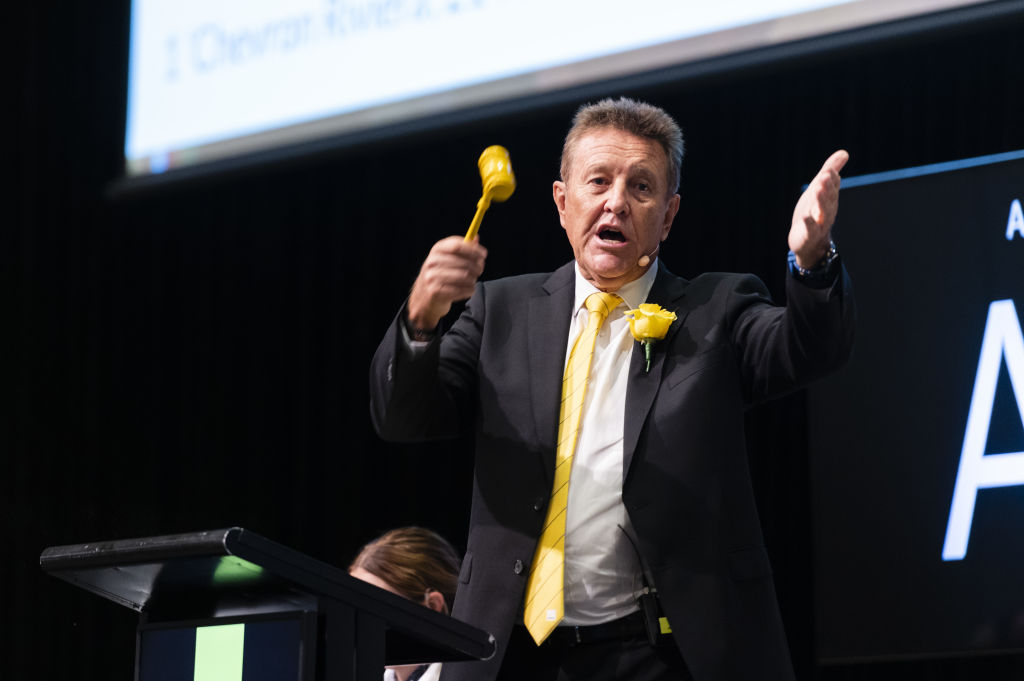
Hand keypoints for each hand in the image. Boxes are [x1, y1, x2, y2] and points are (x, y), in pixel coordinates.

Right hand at [407, 236, 487, 330]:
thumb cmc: (441, 274)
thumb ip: (462, 248)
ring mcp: (432, 277)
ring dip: (473, 279)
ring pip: (465, 277)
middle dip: (477, 266)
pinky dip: (469, 290)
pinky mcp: (435, 292)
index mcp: (437, 250)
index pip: (457, 246)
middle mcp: (432, 262)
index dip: (474, 250)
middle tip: (480, 270)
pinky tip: (468, 289)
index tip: (484, 255)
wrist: (424, 297)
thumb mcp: (448, 258)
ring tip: (472, 280)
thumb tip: (476, 237)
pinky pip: (461, 290)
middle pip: (464, 262)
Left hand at [788, 150, 848, 268]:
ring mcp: (819, 223)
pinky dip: (809, 223)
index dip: (831, 178)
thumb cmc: (814, 211)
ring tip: (816, 190)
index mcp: (830, 198)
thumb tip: (844, 153)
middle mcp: (827, 210)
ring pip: (822, 211)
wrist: (809, 242)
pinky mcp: (809, 235)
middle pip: (829, 197)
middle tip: (824, 175)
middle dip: (827, 187)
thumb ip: (831, 171)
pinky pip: (810, 229)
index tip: (829, 169)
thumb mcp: (820, 189)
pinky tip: (805, 217)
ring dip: (820, 200)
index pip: (833, 187)